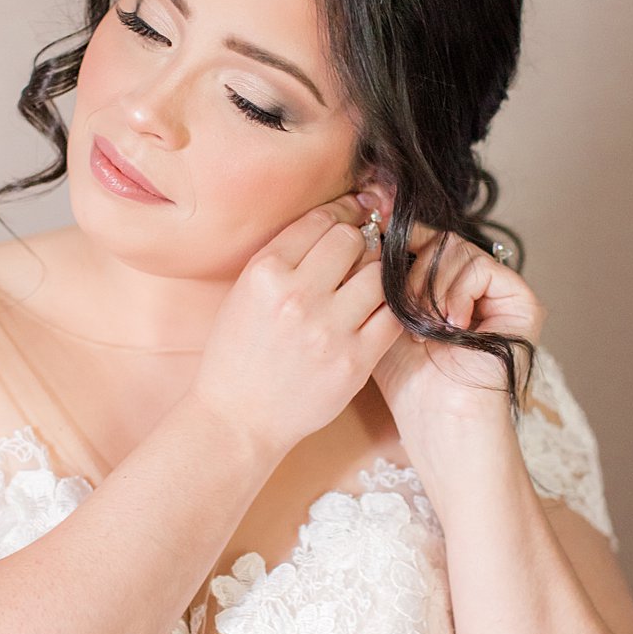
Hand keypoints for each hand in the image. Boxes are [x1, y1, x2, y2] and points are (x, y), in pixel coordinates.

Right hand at [187, 194, 403, 460]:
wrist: (238, 420)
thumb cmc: (238, 356)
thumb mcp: (244, 293)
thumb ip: (286, 258)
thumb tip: (340, 221)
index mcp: (264, 273)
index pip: (320, 219)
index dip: (342, 213)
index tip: (351, 218)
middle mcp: (297, 296)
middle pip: (353, 240)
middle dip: (359, 243)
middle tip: (356, 259)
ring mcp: (329, 330)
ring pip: (379, 274)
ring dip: (376, 276)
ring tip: (363, 290)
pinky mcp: (355, 362)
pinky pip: (393, 317)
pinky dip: (390, 310)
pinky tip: (375, 314)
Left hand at [369, 222, 545, 439]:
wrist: (440, 423)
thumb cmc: (408, 383)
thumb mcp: (382, 318)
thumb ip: (378, 278)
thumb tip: (362, 229)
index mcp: (446, 287)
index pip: (422, 242)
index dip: (398, 237)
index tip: (373, 234)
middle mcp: (475, 286)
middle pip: (438, 240)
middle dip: (410, 269)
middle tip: (398, 308)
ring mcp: (500, 293)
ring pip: (456, 250)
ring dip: (428, 287)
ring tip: (422, 329)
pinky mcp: (522, 302)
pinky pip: (481, 267)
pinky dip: (455, 293)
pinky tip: (449, 327)